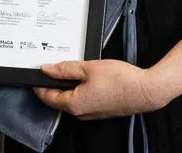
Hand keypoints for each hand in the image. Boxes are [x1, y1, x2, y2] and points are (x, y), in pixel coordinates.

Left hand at [33, 60, 166, 119]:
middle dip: (53, 84)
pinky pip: (84, 100)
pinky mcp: (101, 110)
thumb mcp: (88, 68)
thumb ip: (65, 69)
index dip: (39, 84)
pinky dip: (80, 89)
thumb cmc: (120, 80)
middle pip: (58, 99)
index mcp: (74, 104)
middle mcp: (81, 113)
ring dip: (68, 86)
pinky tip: (87, 77)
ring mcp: (92, 114)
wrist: (146, 91)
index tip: (35, 74)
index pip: (47, 97)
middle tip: (52, 67)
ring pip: (71, 100)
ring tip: (71, 69)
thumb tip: (46, 70)